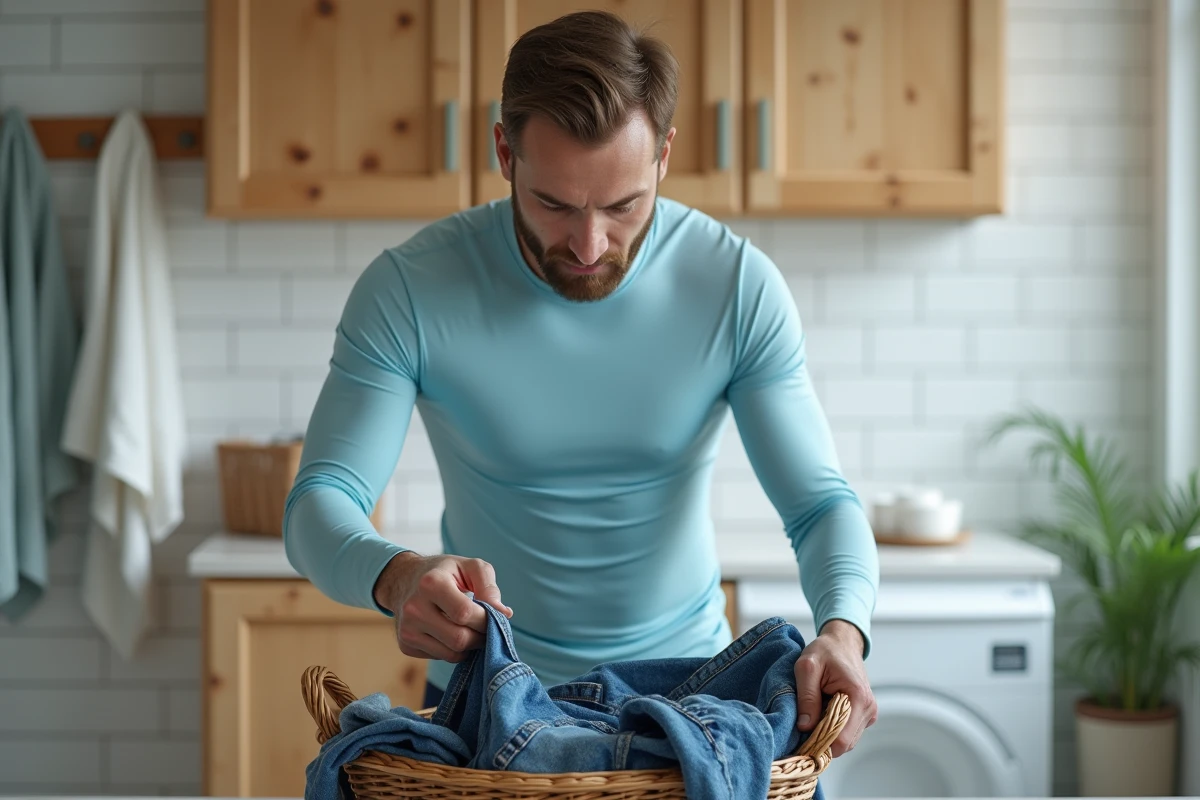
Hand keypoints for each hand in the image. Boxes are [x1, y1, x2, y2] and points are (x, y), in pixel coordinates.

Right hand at [372, 551, 512, 662]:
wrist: (404, 579)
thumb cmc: (444, 572)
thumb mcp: (470, 567)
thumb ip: (489, 586)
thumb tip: (504, 614)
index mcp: (431, 584)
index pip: (465, 614)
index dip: (485, 620)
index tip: (493, 616)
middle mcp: (414, 608)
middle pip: (459, 638)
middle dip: (480, 636)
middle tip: (486, 627)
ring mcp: (407, 629)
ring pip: (451, 654)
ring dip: (469, 646)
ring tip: (471, 629)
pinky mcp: (406, 644)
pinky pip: (440, 657)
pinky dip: (453, 650)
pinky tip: (452, 632)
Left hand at [793, 619, 876, 757]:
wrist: (841, 642)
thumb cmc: (825, 651)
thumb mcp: (807, 667)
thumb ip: (806, 697)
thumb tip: (805, 727)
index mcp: (858, 697)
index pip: (842, 739)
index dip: (820, 744)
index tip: (801, 739)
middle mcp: (868, 709)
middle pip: (844, 744)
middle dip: (822, 740)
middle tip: (802, 725)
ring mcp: (868, 714)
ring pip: (845, 741)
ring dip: (826, 734)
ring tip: (812, 714)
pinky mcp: (863, 715)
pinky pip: (846, 732)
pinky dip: (832, 728)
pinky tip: (821, 712)